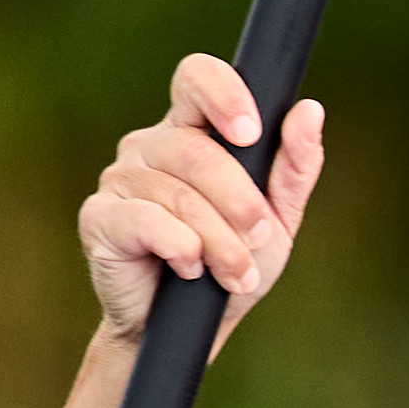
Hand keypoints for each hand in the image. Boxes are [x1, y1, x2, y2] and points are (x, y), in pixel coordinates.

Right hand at [82, 54, 324, 346]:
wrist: (193, 329)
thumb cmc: (233, 265)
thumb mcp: (278, 219)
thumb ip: (293, 167)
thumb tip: (309, 109)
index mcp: (193, 131)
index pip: (197, 78)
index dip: (224, 96)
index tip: (251, 133)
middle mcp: (151, 145)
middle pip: (196, 149)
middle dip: (240, 200)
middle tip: (259, 237)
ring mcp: (120, 178)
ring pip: (178, 194)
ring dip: (219, 241)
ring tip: (235, 273)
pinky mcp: (99, 217)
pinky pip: (146, 221)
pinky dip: (181, 248)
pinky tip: (190, 268)